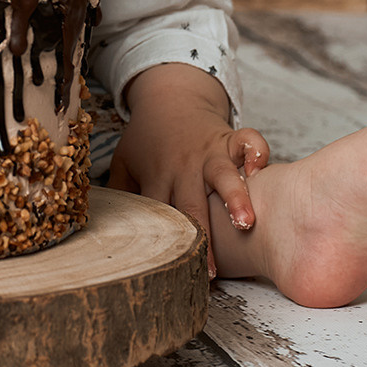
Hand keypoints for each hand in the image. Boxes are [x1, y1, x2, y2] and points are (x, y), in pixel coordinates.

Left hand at [114, 63, 268, 275]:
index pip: (160, 213)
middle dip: (202, 238)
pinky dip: (257, 152)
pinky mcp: (229, 138)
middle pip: (192, 204)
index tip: (172, 270)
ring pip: (223, 176)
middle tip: (209, 270)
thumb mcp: (124, 162)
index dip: (166, 242)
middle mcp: (184, 167)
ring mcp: (209, 152)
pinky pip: (248, 141)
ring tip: (246, 223)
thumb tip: (105, 231)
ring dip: (235, 199)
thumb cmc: (147, 136)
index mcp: (157, 176)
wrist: (170, 95)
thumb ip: (118, 194)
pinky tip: (262, 170)